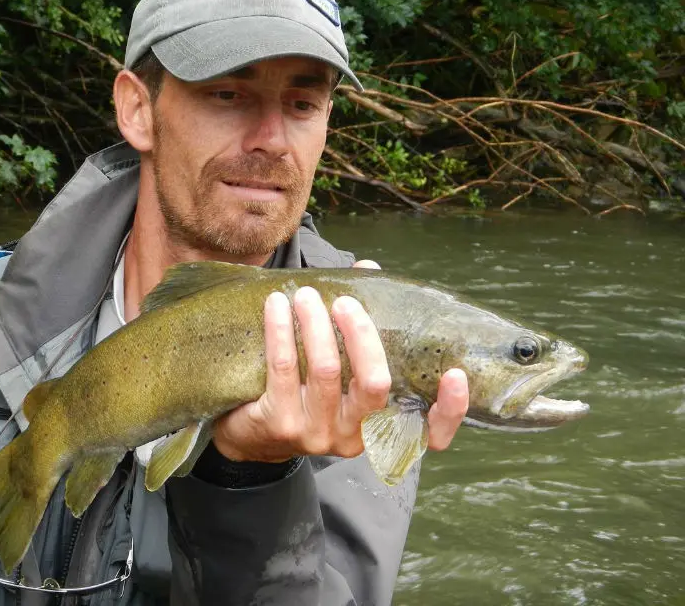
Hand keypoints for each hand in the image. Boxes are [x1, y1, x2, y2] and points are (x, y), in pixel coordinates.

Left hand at [211, 260, 468, 462]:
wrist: (250, 435)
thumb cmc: (304, 392)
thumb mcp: (338, 370)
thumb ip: (359, 326)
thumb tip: (366, 269)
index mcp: (381, 425)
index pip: (429, 433)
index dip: (449, 410)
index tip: (455, 374)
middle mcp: (355, 435)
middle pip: (373, 384)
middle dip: (361, 335)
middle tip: (346, 302)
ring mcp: (318, 434)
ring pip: (326, 371)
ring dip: (315, 324)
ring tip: (305, 295)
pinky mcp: (280, 425)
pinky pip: (283, 369)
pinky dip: (280, 329)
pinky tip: (276, 305)